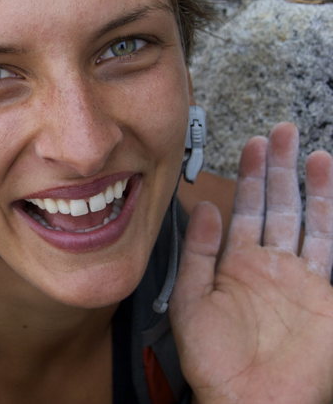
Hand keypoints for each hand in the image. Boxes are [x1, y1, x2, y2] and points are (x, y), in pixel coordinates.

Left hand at [171, 123, 332, 403]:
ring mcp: (302, 280)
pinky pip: (332, 252)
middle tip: (283, 133)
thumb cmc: (214, 360)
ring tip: (313, 153)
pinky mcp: (327, 298)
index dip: (251, 176)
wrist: (249, 399)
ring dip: (314, 188)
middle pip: (280, 205)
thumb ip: (199, 254)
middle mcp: (272, 266)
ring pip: (311, 222)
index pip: (247, 209)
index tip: (254, 144)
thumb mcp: (192, 301)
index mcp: (238, 265)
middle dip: (281, 169)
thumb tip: (206, 208)